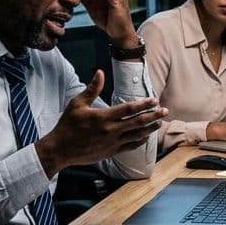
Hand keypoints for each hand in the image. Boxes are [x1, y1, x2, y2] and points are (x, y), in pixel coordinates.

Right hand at [35, 70, 164, 175]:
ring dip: (150, 128)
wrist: (60, 149)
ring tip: (159, 122)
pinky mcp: (111, 152)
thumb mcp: (77, 104)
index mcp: (104, 117)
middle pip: (138, 122)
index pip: (129, 109)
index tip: (154, 100)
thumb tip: (100, 72)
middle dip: (154, 115)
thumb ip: (92, 89)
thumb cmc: (67, 125)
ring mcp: (112, 143)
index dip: (144, 104)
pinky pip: (130, 146)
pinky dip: (140, 141)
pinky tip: (146, 137)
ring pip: (137, 135)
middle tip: (165, 110)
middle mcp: (111, 130)